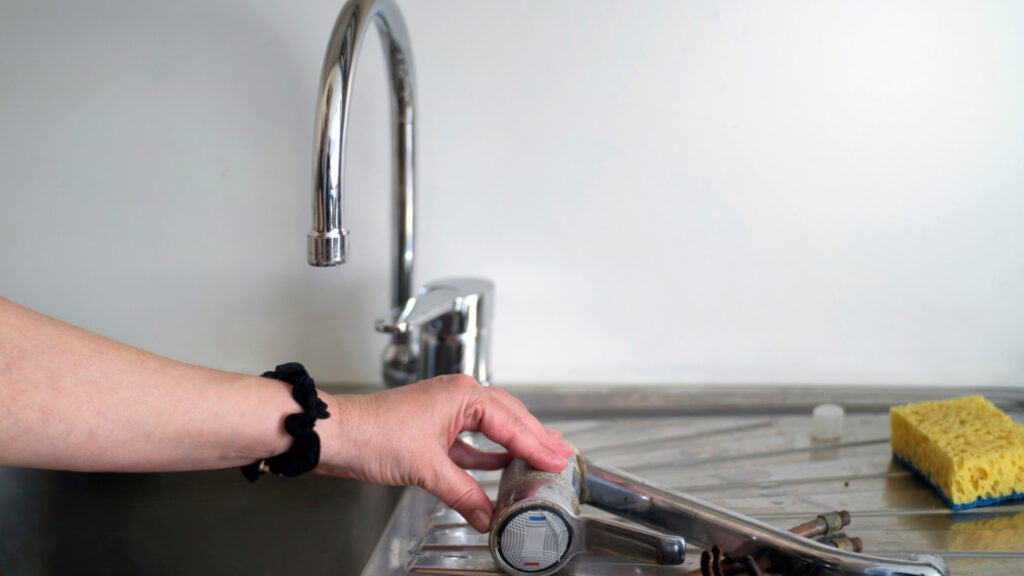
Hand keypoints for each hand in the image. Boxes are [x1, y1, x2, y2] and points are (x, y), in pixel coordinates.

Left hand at [316, 375, 573, 532]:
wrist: (337, 434)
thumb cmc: (373, 433)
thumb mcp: (426, 467)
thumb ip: (462, 493)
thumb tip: (486, 516)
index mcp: (463, 395)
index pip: (511, 424)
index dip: (536, 446)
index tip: (557, 460)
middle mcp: (457, 396)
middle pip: (508, 417)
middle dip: (534, 437)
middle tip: (561, 453)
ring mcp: (445, 411)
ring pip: (492, 427)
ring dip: (515, 443)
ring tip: (541, 455)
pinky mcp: (433, 429)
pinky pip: (471, 441)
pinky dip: (488, 454)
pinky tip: (502, 465)